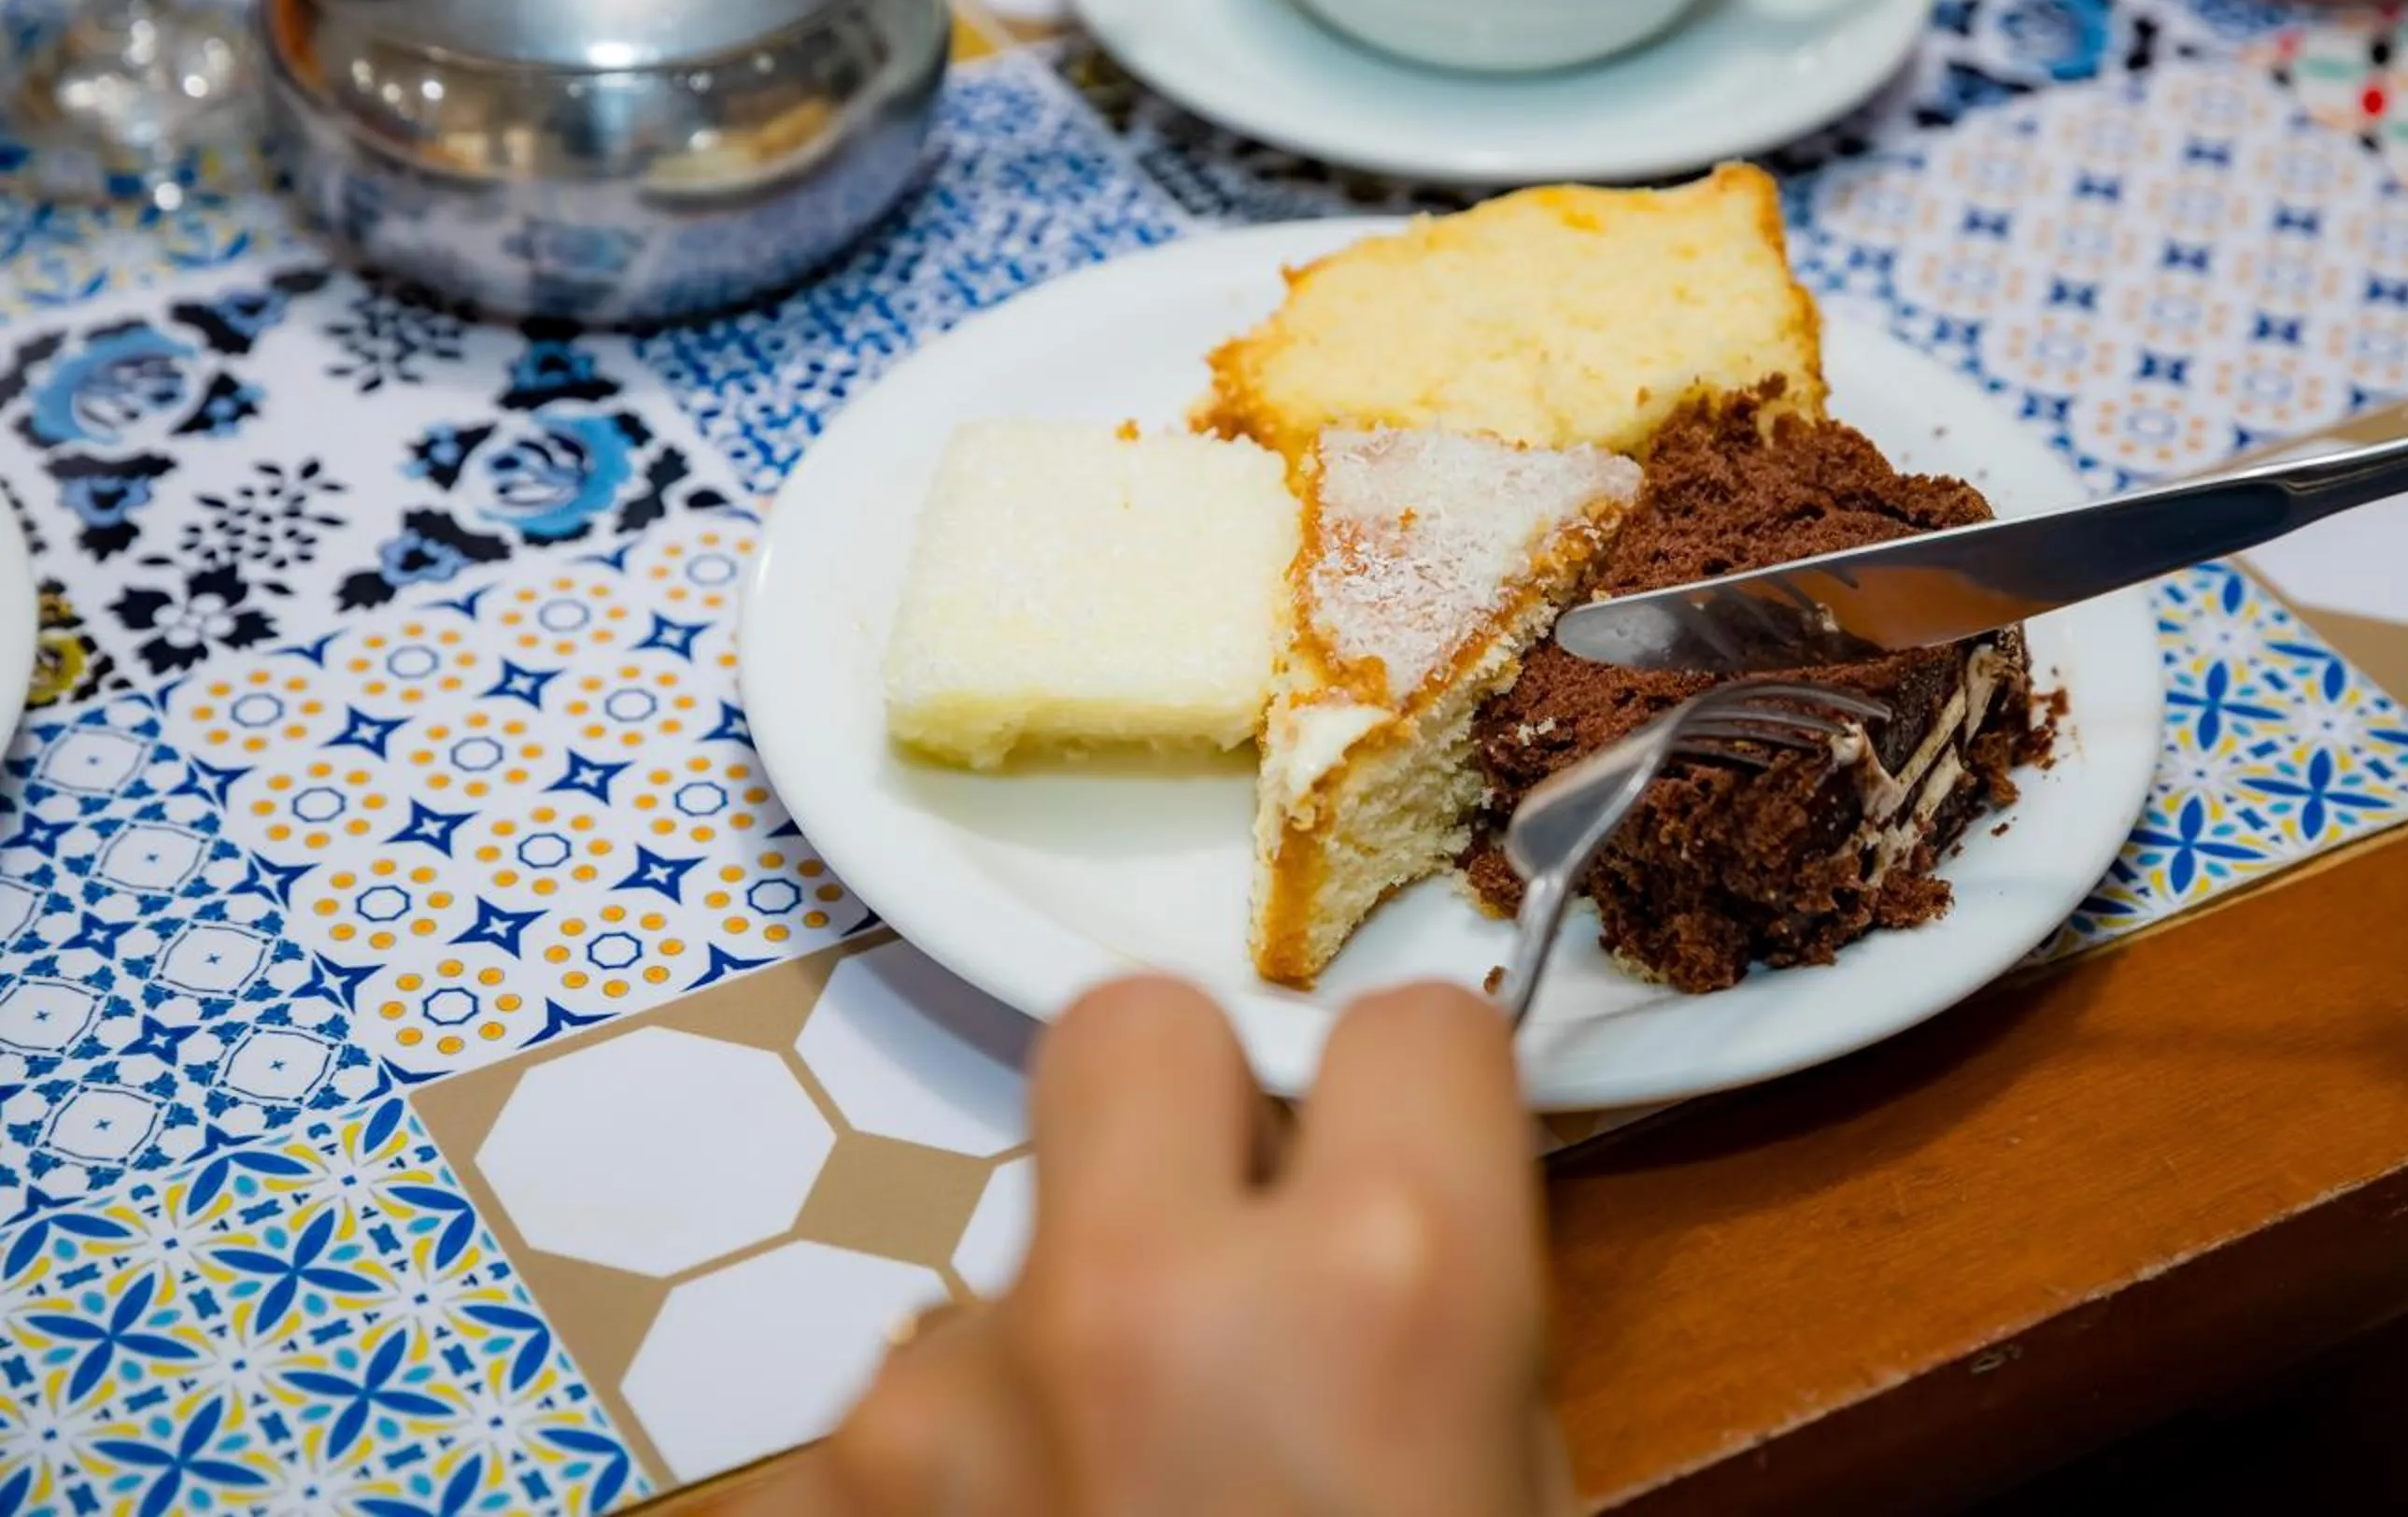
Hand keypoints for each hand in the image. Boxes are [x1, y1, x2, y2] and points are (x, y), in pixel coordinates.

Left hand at [755, 977, 1568, 1516]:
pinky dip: (965, 1471)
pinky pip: (907, 1409)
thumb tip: (1384, 1238)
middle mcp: (1140, 1295)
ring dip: (1063, 1337)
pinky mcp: (810, 1493)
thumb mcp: (1514, 1499)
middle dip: (1186, 1110)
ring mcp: (939, 1398)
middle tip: (1229, 1260)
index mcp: (1383, 1292)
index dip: (1423, 1103)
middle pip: (1131, 1022)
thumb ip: (1450, 1336)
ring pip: (1008, 1249)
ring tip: (1117, 1497)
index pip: (1407, 1023)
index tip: (1418, 1165)